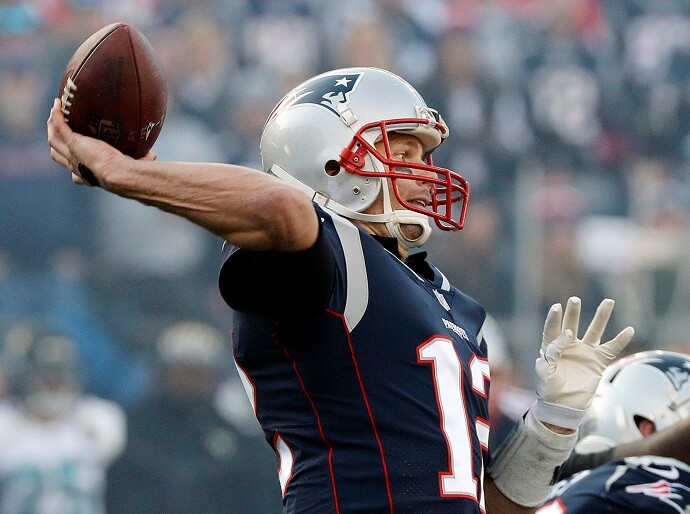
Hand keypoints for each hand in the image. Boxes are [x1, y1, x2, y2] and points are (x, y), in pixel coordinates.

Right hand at [47, 98, 155, 186]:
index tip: (76, 159)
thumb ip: (140, 160)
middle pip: (57, 155)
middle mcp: (76, 166)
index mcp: (88, 176)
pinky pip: (58, 126)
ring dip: (52, 127)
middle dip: (56, 143)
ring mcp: (72, 154)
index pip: (76, 174)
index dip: (73, 167)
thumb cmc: (127, 173)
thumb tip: (153, 156)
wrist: (118, 174)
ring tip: (54, 114)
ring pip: (54, 140)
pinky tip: (58, 104)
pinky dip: (57, 115)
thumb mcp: (132, 165)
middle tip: (56, 131)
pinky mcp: (72, 143)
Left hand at [534, 297, 633, 426]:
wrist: (562, 406)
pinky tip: (629, 329)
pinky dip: (621, 340)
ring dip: (601, 316)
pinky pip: (611, 348)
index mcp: (551, 346)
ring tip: (608, 301)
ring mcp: (584, 352)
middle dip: (573, 312)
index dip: (554, 318)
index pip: (553, 329)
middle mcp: (569, 346)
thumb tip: (569, 334)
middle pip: (572, 324)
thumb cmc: (548, 388)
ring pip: (595, 331)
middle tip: (574, 299)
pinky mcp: (597, 362)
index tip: (557, 307)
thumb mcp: (544, 369)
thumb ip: (553, 350)